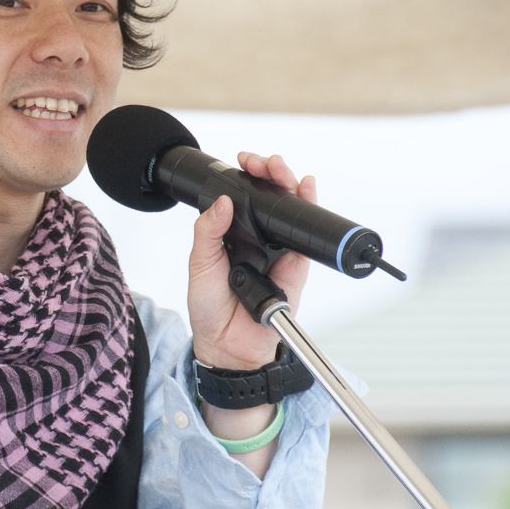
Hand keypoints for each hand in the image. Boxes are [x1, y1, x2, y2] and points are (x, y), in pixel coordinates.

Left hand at [186, 153, 314, 369]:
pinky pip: (306, 237)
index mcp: (233, 234)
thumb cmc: (210, 308)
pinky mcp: (296, 267)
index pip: (245, 196)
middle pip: (271, 196)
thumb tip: (222, 201)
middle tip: (264, 164)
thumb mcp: (200, 263)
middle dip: (271, 172)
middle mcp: (258, 238)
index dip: (248, 176)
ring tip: (281, 170)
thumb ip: (208, 232)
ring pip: (291, 210)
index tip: (243, 162)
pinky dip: (309, 211)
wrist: (227, 346)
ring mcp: (279, 251)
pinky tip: (306, 190)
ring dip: (290, 184)